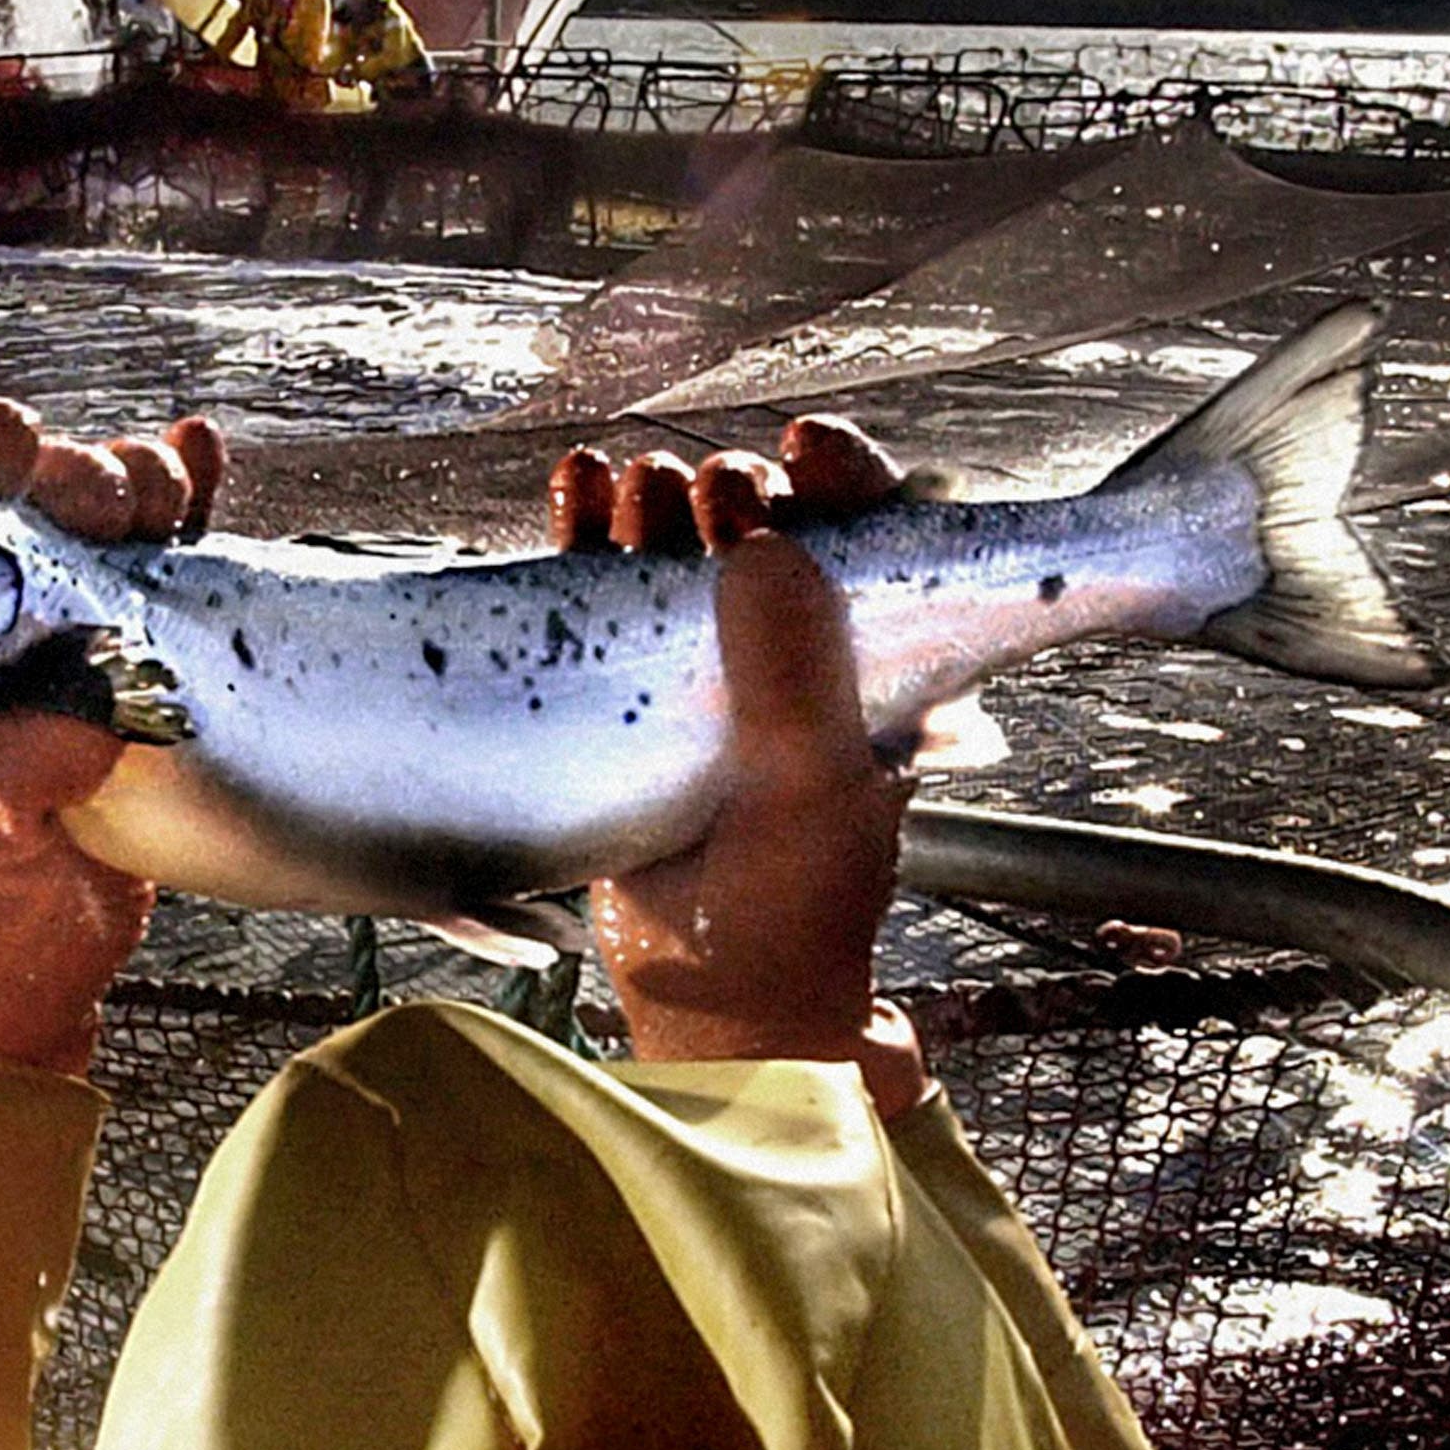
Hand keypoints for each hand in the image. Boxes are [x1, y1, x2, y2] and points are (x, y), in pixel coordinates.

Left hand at [0, 400, 224, 1074]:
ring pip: (80, 528)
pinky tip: (202, 459)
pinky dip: (178, 509)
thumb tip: (78, 710)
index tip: (10, 440)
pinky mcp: (115, 679)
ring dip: (130, 485)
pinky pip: (147, 572)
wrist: (7, 1009)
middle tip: (115, 491)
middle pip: (5, 508)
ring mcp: (39, 654)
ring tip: (170, 481)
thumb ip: (7, 789)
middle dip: (66, 476)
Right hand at [561, 420, 931, 1118]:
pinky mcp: (628, 696)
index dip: (843, 478)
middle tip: (706, 492)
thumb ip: (792, 670)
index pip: (871, 537)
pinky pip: (608, 594)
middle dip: (731, 492)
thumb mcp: (810, 787)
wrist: (717, 1001)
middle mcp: (792, 658)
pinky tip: (576, 490)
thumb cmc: (793, 911)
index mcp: (873, 667)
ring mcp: (705, 674)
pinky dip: (589, 535)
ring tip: (631, 488)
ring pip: (680, 552)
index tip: (805, 447)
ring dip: (656, 504)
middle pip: (763, 528)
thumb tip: (760, 549)